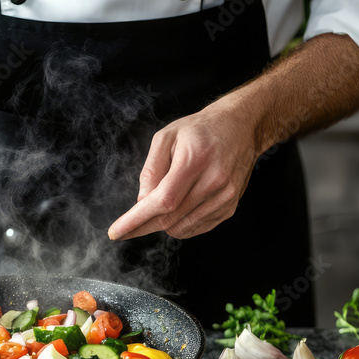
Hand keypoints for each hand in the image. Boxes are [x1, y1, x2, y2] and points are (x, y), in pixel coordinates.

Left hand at [108, 99, 259, 240]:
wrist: (241, 127)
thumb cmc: (199, 130)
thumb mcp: (166, 138)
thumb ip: (151, 171)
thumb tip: (141, 203)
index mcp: (195, 161)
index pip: (163, 201)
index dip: (137, 220)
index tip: (117, 232)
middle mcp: (214, 181)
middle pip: (170, 218)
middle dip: (143, 226)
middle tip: (125, 228)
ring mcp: (225, 197)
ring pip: (182, 228)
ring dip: (162, 224)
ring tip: (159, 205)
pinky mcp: (230, 207)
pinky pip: (196, 228)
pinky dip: (180, 225)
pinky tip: (178, 208)